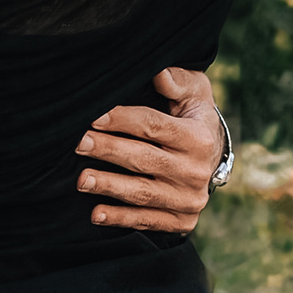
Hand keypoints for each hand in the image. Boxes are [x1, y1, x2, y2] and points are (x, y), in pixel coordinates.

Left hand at [75, 65, 225, 232]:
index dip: (122, 120)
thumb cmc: (193, 117)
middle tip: (78, 143)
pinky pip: (147, 221)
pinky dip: (121, 219)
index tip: (93, 115)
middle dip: (108, 150)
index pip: (154, 127)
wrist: (213, 158)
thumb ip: (177, 82)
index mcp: (198, 138)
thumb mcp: (194, 94)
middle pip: (144, 159)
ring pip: (142, 193)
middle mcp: (196, 171)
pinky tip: (96, 214)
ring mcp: (189, 199)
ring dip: (109, 187)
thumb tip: (159, 72)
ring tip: (81, 179)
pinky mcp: (181, 221)